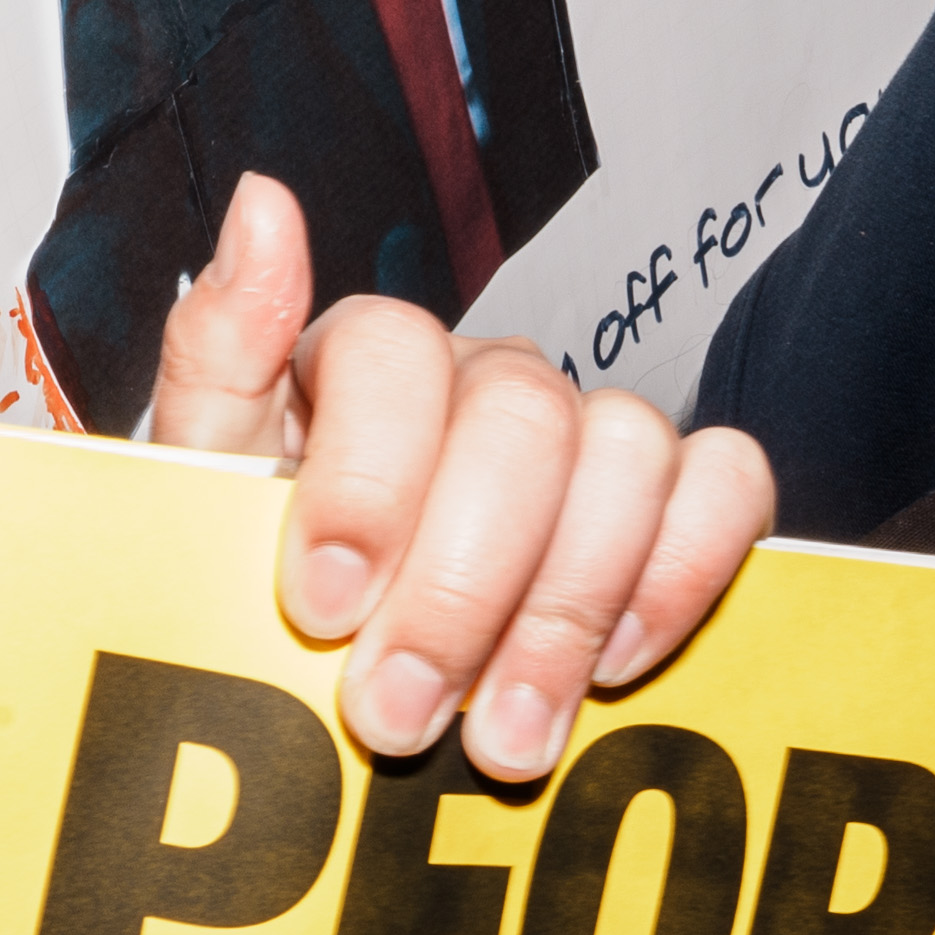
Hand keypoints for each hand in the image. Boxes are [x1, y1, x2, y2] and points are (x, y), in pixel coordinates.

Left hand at [150, 173, 773, 782]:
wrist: (345, 690)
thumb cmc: (272, 588)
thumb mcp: (205, 495)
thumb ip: (218, 353)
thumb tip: (260, 199)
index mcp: (362, 360)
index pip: (394, 346)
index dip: (365, 481)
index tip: (322, 607)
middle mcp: (486, 377)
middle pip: (520, 419)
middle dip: (457, 589)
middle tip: (399, 715)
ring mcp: (589, 431)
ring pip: (628, 450)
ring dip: (564, 610)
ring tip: (501, 735)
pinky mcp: (675, 494)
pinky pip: (730, 482)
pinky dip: (681, 573)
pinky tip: (611, 663)